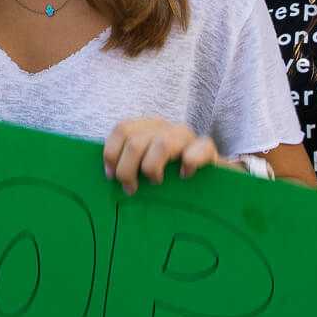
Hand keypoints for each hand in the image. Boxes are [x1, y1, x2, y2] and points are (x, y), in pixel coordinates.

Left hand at [103, 117, 218, 194]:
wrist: (208, 180)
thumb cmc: (169, 175)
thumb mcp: (144, 164)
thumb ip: (127, 163)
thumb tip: (107, 174)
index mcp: (146, 127)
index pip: (122, 129)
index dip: (112, 153)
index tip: (110, 175)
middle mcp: (164, 127)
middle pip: (136, 141)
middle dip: (127, 169)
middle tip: (131, 188)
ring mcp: (186, 136)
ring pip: (162, 144)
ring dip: (152, 168)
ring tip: (156, 183)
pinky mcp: (207, 148)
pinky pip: (198, 150)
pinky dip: (189, 164)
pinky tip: (184, 176)